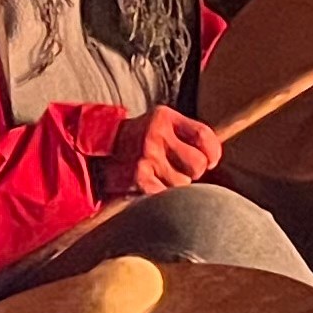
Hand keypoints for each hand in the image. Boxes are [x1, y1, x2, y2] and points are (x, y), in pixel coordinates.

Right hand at [91, 107, 219, 199]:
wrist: (97, 151)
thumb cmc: (138, 140)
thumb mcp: (160, 125)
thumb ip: (187, 134)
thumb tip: (215, 157)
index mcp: (165, 118)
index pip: (204, 135)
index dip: (213, 152)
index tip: (210, 161)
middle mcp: (156, 135)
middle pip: (198, 164)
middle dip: (194, 171)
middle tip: (180, 169)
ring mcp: (146, 157)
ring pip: (183, 183)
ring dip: (175, 184)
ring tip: (158, 174)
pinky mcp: (139, 178)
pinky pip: (166, 194)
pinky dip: (162, 194)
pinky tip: (150, 184)